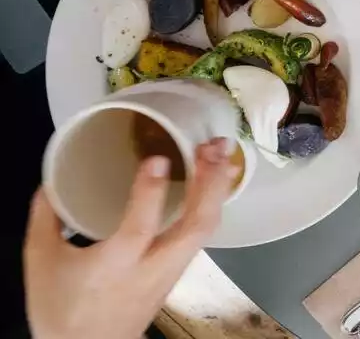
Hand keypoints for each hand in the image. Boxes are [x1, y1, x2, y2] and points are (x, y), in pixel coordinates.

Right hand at [24, 138, 239, 338]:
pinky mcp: (179, 271)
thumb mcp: (40, 263)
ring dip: (217, 190)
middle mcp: (152, 269)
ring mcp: (171, 272)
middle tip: (214, 147)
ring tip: (222, 153)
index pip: (139, 229)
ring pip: (205, 231)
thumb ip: (46, 219)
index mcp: (114, 267)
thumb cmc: (61, 310)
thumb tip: (51, 181)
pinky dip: (212, 205)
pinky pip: (202, 235)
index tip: (158, 159)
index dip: (149, 193)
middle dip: (211, 185)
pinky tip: (215, 181)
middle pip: (195, 227)